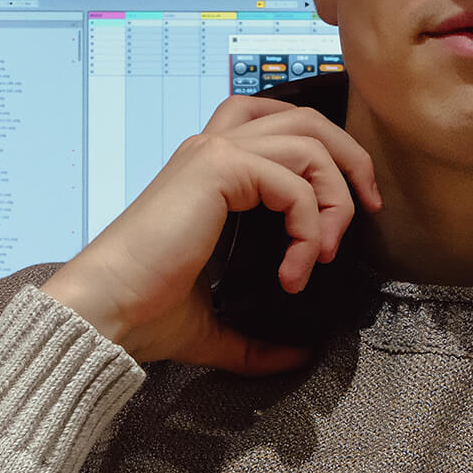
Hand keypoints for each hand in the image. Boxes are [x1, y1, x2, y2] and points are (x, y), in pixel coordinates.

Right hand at [40, 94, 381, 372]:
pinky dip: (308, 224)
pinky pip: (292, 181)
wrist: (105, 313)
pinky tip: (295, 270)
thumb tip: (297, 354)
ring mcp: (211, 153)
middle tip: (367, 210)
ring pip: (307, 141)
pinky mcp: (216, 169)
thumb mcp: (214, 325)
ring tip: (321, 254)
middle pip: (304, 118)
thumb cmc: (143, 313)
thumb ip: (255, 338)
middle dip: (349, 158)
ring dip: (334, 196)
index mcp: (208, 172)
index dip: (326, 157)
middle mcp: (210, 150)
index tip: (350, 212)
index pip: (280, 128)